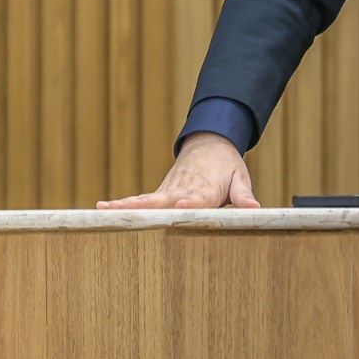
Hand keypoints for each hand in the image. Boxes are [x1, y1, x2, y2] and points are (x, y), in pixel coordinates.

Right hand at [95, 131, 260, 209]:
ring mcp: (169, 191)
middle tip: (132, 215)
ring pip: (147, 200)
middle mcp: (183, 190)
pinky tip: (103, 209)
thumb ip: (244, 195)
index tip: (182, 204)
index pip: (197, 199)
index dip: (191, 204)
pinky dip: (123, 204)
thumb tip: (255, 207)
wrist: (210, 143)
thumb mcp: (239, 177)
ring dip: (128, 206)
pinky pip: (141, 200)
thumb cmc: (226, 165)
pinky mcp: (160, 193)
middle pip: (165, 202)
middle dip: (150, 209)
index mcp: (205, 190)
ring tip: (107, 211)